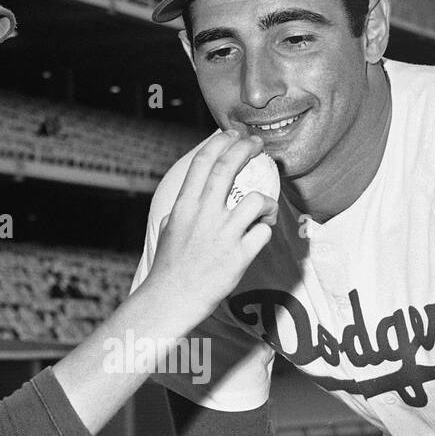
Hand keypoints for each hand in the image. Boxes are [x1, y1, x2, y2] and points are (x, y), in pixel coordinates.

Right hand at [147, 131, 277, 323]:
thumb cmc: (169, 267)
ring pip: (256, 200)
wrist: (172, 299)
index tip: (232, 135)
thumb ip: (182, 209)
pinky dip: (265, 232)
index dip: (220, 142)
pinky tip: (259, 237)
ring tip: (266, 209)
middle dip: (246, 148)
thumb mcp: (167, 229)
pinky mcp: (240, 256)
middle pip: (229, 167)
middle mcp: (204, 215)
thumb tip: (193, 195)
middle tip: (257, 145)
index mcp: (184, 206)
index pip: (203, 161)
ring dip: (267, 201)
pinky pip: (263, 233)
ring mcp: (223, 235)